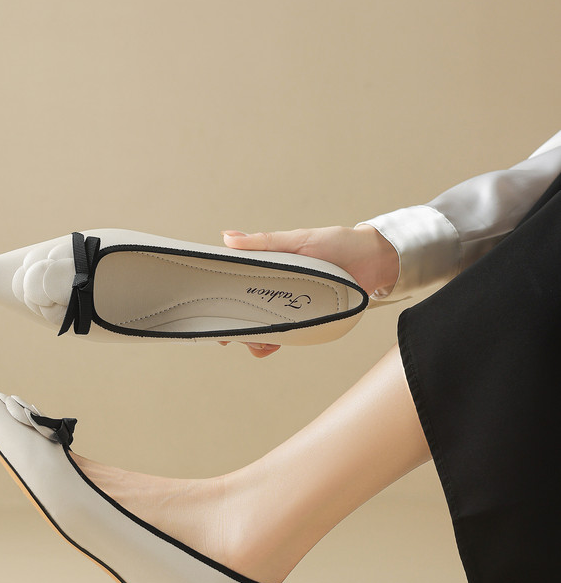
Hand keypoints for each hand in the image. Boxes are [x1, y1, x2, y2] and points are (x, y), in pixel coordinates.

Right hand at [217, 225, 397, 357]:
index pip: (234, 285)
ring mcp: (289, 307)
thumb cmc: (336, 243)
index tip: (207, 317)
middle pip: (243, 312)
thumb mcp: (297, 240)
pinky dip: (272, 344)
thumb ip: (263, 243)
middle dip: (234, 327)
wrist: (374, 261)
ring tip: (257, 340)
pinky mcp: (306, 321)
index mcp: (266, 268)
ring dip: (253, 338)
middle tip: (234, 336)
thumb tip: (227, 238)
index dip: (218, 302)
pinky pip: (284, 337)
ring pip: (261, 328)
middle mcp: (274, 289)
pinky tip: (270, 345)